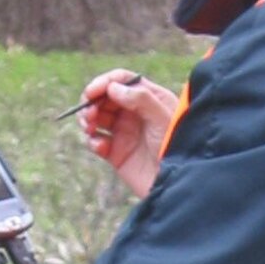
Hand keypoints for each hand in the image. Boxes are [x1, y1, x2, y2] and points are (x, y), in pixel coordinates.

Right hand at [79, 70, 176, 200]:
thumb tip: (113, 88)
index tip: (91, 93)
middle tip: (89, 114)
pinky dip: (92, 141)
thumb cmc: (176, 147)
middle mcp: (134, 112)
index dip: (104, 83)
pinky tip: (100, 147)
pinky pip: (96, 141)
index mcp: (148, 98)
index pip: (122, 80)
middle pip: (104, 97)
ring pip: (97, 117)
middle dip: (92, 102)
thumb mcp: (163, 118)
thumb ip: (140, 98)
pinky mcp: (116, 152)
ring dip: (88, 119)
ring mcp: (124, 132)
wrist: (175, 183)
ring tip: (90, 128)